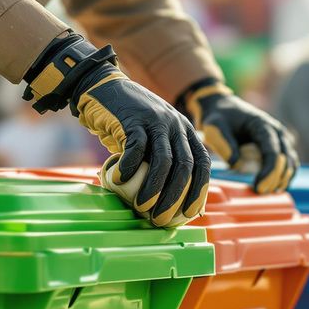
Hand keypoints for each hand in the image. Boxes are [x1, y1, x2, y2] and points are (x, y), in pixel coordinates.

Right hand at [25, 34, 209, 226]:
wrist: (105, 89)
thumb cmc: (130, 124)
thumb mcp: (155, 138)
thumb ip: (164, 161)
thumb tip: (172, 201)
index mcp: (186, 132)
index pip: (203, 163)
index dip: (199, 190)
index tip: (189, 213)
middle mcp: (176, 125)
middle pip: (184, 166)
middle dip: (175, 196)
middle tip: (162, 218)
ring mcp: (156, 120)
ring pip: (163, 161)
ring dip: (154, 188)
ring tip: (142, 207)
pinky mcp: (134, 119)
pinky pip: (135, 148)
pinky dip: (128, 167)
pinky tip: (119, 181)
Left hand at [182, 80, 296, 193]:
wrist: (223, 107)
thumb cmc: (219, 118)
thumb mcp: (215, 127)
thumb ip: (225, 145)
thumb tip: (237, 164)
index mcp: (263, 125)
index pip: (273, 152)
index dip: (269, 172)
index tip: (259, 188)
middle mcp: (277, 131)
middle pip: (285, 159)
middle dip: (275, 179)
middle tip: (260, 192)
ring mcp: (280, 139)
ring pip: (290, 163)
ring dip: (282, 180)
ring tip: (266, 192)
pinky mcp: (278, 147)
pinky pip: (287, 165)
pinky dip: (282, 177)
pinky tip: (272, 188)